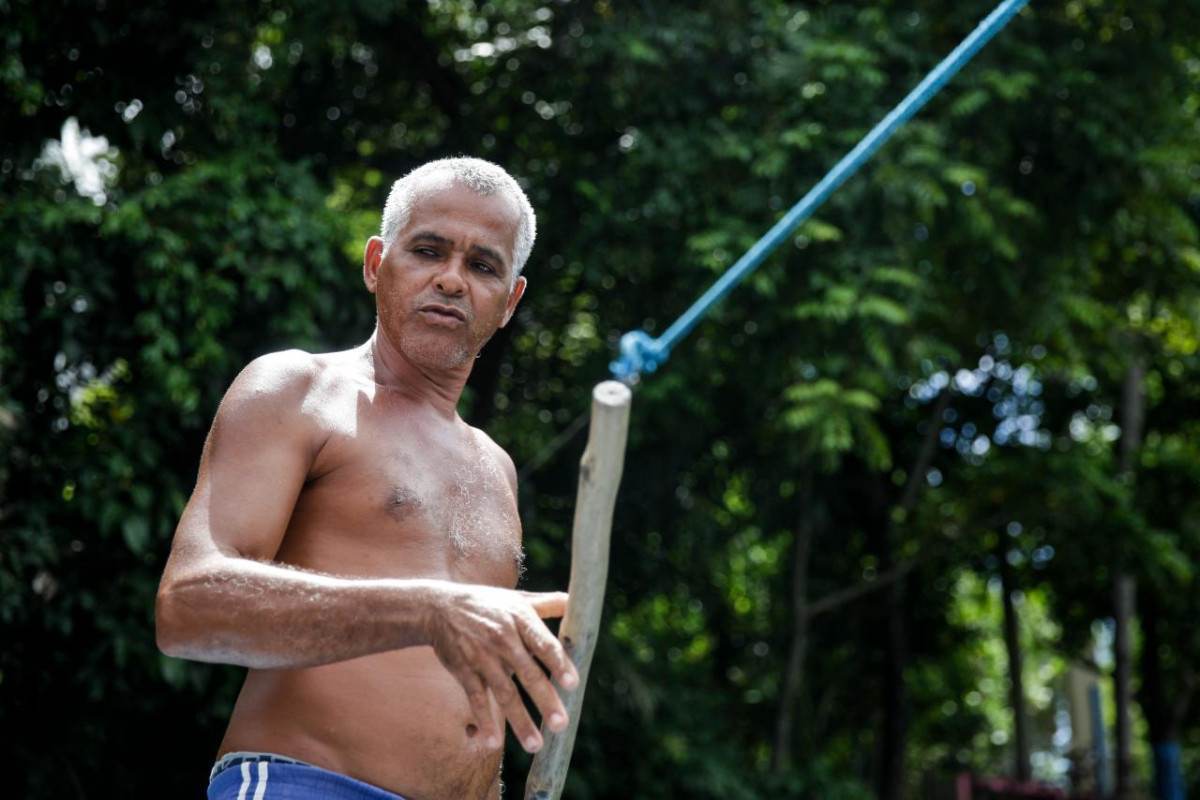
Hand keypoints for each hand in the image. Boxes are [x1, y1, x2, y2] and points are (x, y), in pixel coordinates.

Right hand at [425, 583, 579, 752]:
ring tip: (536, 745)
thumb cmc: (488, 604)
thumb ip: (548, 603)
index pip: (544, 644)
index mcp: (521, 620)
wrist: (439, 607)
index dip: (559, 664)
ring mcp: (482, 657)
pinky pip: (476, 698)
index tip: (573, 684)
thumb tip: (578, 602)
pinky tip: (493, 743)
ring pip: (504, 692)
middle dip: (545, 700)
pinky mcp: (464, 670)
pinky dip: (484, 720)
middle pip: (528, 673)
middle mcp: (502, 639)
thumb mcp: (518, 599)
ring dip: (520, 721)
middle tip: (561, 724)